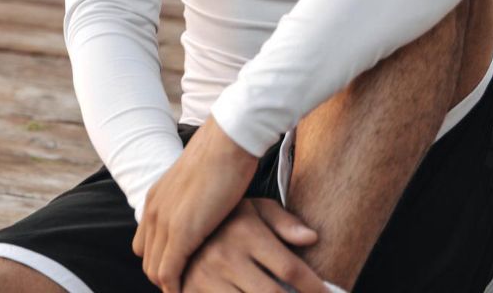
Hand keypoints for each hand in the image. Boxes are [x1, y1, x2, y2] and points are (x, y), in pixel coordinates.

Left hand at [132, 116, 258, 292]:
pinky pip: (169, 273)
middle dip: (166, 277)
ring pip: (155, 270)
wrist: (230, 139)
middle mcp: (153, 211)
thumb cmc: (225, 157)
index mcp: (156, 199)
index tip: (185, 273)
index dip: (164, 262)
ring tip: (195, 290)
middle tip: (191, 286)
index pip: (147, 245)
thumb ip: (193, 202)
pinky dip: (177, 289)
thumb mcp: (199, 184)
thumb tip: (204, 213)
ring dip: (172, 285)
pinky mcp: (181, 232)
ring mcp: (164, 222)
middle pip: (148, 260)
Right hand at [180, 197, 334, 292]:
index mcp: (246, 232)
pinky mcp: (192, 291)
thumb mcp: (255, 208)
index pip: (290, 268)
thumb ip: (284, 222)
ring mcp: (207, 277)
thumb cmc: (227, 217)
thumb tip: (312, 238)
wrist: (177, 219)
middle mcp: (226, 256)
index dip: (315, 288)